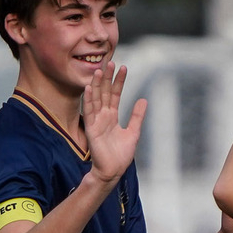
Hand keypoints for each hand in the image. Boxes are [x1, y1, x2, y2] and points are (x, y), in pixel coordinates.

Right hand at [84, 62, 146, 184]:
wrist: (112, 170)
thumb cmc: (121, 154)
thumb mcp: (133, 132)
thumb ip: (137, 116)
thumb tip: (144, 99)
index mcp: (112, 116)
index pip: (116, 94)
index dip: (119, 82)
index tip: (124, 68)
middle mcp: (103, 116)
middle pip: (105, 93)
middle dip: (108, 78)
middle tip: (111, 62)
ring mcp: (96, 121)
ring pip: (96, 99)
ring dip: (98, 85)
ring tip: (100, 70)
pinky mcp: (90, 128)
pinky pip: (89, 112)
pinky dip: (89, 100)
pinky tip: (89, 88)